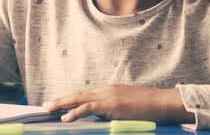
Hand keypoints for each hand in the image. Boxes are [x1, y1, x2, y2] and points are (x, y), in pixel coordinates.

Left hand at [42, 84, 194, 123]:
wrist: (164, 103)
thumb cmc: (150, 108)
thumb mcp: (128, 108)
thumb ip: (114, 111)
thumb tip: (102, 119)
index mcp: (110, 91)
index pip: (85, 94)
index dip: (70, 98)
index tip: (57, 103)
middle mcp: (107, 90)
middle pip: (78, 94)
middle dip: (60, 100)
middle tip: (45, 105)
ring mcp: (109, 96)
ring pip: (80, 98)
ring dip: (62, 104)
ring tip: (49, 109)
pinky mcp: (112, 105)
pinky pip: (89, 107)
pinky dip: (76, 112)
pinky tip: (66, 117)